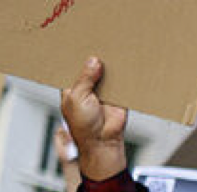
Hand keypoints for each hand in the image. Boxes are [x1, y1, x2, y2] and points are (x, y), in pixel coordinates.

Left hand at [59, 57, 128, 181]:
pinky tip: (123, 68)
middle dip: (94, 61)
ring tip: (112, 53)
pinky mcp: (119, 98)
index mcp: (72, 89)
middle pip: (91, 69)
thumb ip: (85, 78)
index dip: (76, 58)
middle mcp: (88, 90)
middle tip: (98, 46)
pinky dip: (124, 79)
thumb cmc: (83, 126)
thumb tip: (93, 61)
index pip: (74, 69)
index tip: (79, 44)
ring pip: (107, 75)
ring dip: (110, 69)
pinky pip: (122, 85)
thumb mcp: (77, 97)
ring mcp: (104, 93)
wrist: (103, 142)